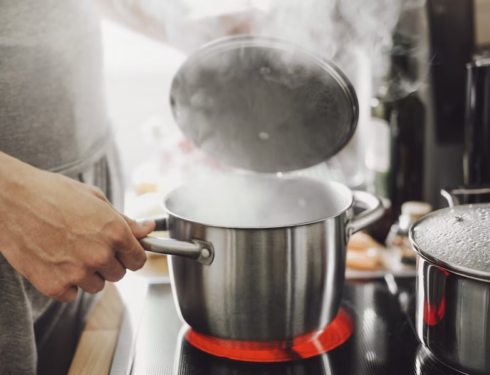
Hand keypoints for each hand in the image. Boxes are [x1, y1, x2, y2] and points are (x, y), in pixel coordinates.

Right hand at [0, 152, 153, 301]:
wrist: (9, 200)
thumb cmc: (52, 194)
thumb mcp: (96, 199)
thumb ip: (125, 220)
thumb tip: (148, 230)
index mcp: (114, 232)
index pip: (139, 260)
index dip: (131, 256)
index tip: (123, 253)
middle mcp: (100, 254)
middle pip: (119, 275)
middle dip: (109, 263)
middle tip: (88, 245)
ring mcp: (77, 272)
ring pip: (97, 286)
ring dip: (88, 274)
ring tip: (69, 250)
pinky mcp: (54, 286)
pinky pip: (72, 294)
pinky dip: (65, 283)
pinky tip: (55, 261)